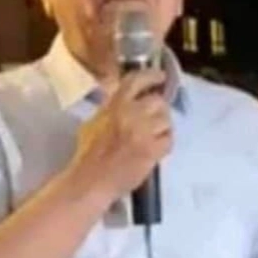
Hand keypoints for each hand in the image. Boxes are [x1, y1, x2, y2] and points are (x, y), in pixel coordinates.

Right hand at [70, 68, 170, 201]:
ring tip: (152, 136)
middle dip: (159, 109)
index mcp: (114, 105)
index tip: (160, 77)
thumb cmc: (89, 155)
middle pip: (158, 101)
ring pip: (167, 120)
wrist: (92, 180)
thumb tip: (128, 100)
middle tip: (154, 118)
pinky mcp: (152, 151)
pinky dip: (164, 144)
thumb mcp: (95, 121)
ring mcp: (143, 132)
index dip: (152, 76)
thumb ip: (112, 108)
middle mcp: (131, 114)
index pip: (137, 80)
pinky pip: (169, 140)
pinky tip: (155, 149)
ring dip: (162, 127)